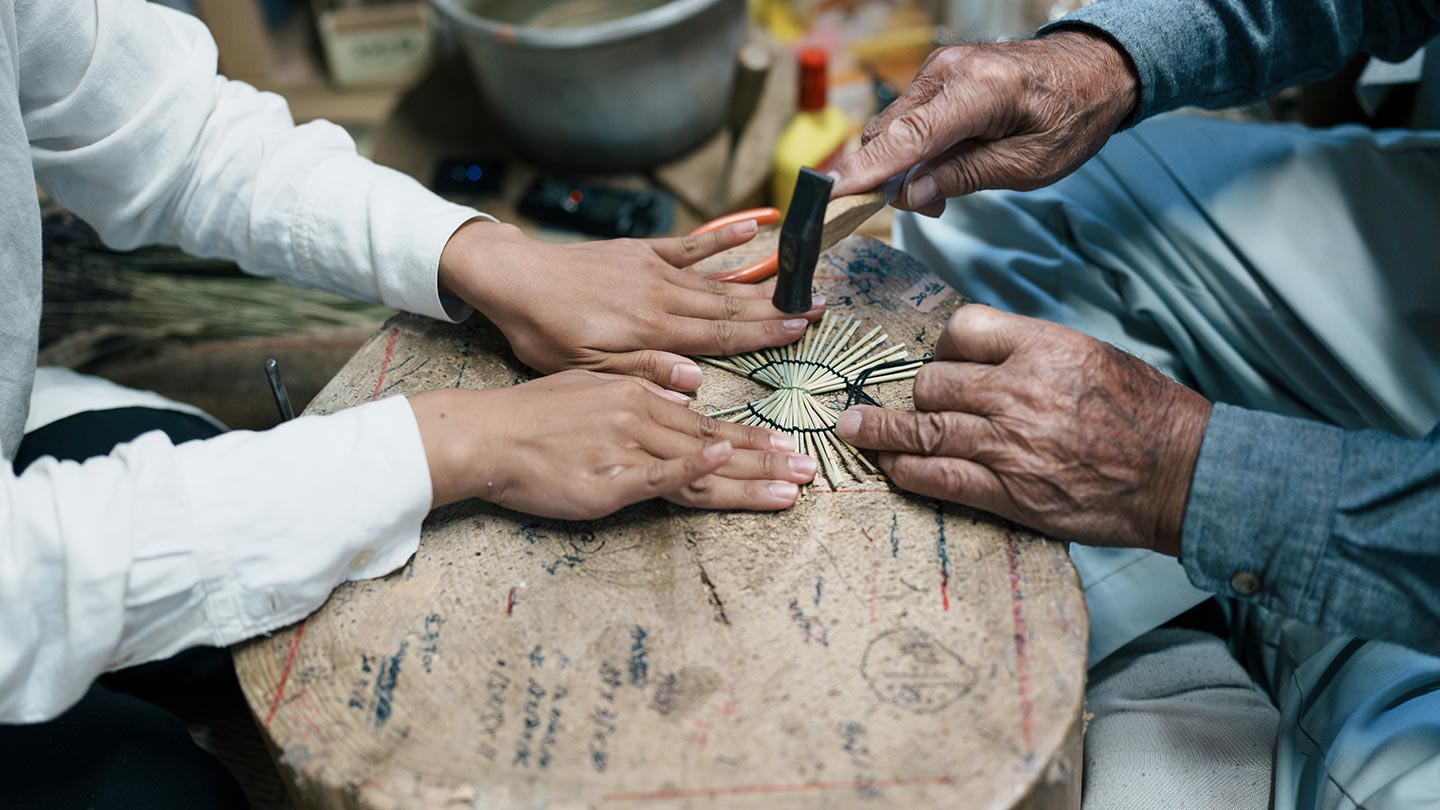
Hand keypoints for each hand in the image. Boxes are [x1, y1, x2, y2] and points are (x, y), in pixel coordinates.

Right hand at [409, 370, 816, 518]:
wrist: (487, 433)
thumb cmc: (534, 414)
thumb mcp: (594, 385)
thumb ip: (640, 389)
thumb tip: (682, 393)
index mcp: (641, 396)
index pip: (709, 424)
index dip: (752, 441)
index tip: (788, 449)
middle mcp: (642, 418)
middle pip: (716, 445)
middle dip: (767, 461)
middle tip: (809, 471)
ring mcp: (627, 447)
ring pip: (700, 463)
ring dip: (750, 476)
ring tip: (791, 486)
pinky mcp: (608, 479)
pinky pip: (658, 474)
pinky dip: (692, 466)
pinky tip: (723, 463)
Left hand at [437, 220, 823, 391]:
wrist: (514, 280)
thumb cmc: (546, 333)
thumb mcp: (587, 368)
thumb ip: (644, 372)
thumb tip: (696, 381)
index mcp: (653, 332)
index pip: (722, 336)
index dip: (766, 334)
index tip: (803, 329)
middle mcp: (663, 298)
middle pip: (731, 307)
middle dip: (778, 309)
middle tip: (820, 306)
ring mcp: (654, 271)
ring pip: (717, 280)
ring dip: (761, 281)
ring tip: (799, 280)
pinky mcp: (640, 251)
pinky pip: (689, 245)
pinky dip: (722, 238)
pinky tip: (751, 229)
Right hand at [828, 30, 1137, 214]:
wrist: (1094, 70)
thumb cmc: (1070, 117)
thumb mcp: (1026, 166)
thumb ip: (962, 178)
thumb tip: (908, 197)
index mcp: (977, 91)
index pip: (905, 139)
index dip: (865, 171)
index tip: (828, 196)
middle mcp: (948, 71)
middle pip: (888, 134)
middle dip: (889, 178)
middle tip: (930, 208)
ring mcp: (939, 69)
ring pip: (893, 129)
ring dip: (903, 166)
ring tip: (944, 188)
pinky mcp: (937, 74)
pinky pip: (908, 118)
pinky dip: (913, 148)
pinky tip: (944, 165)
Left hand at [834, 306, 1210, 555]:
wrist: (1180, 474)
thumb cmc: (1143, 413)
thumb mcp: (1091, 356)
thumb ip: (1032, 351)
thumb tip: (980, 355)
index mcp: (1043, 347)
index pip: (963, 327)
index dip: (941, 344)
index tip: (938, 359)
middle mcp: (1020, 390)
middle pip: (933, 380)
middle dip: (915, 392)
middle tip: (906, 402)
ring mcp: (1011, 443)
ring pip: (923, 427)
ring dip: (879, 429)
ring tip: (852, 427)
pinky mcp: (1011, 491)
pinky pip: (939, 477)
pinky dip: (907, 469)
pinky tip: (890, 466)